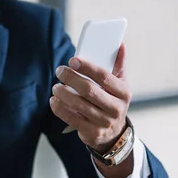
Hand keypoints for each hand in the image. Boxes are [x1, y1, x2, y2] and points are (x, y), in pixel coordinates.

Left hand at [50, 43, 132, 177]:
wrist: (114, 133)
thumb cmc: (112, 101)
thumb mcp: (119, 85)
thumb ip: (118, 65)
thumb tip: (120, 45)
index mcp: (124, 93)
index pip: (104, 76)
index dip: (87, 67)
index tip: (72, 60)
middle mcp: (116, 108)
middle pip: (89, 90)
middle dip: (71, 78)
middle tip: (60, 71)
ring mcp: (104, 122)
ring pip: (78, 105)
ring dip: (63, 93)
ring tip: (56, 87)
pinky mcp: (92, 133)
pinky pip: (71, 118)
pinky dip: (59, 108)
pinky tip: (54, 100)